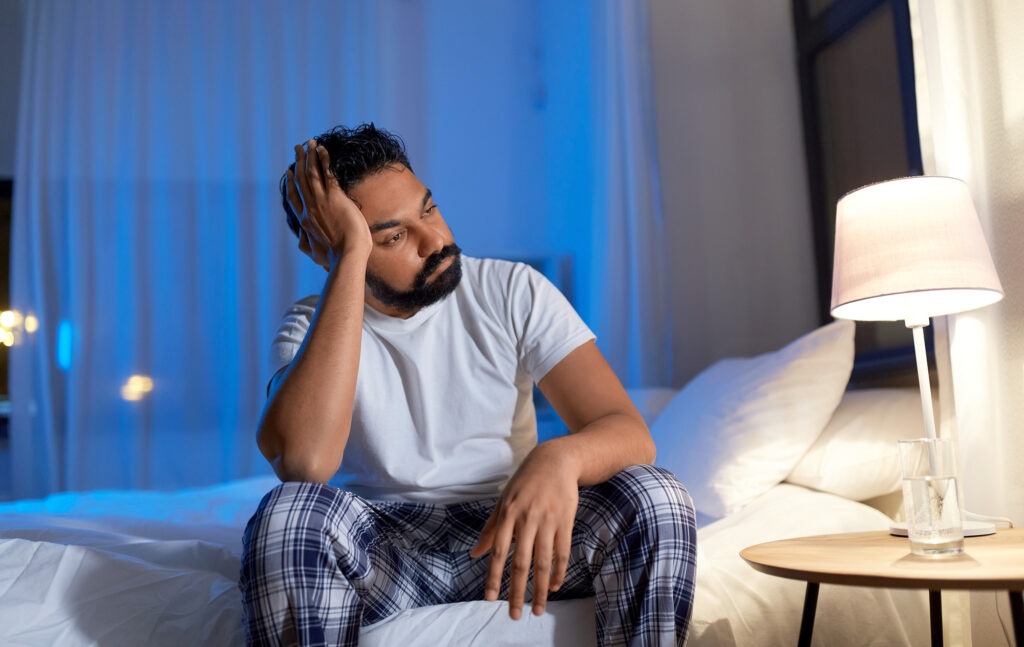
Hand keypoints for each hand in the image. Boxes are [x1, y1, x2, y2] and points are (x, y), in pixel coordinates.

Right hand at [286, 140, 371, 269]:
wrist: (347, 256)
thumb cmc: (335, 258)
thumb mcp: (315, 254)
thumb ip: (306, 245)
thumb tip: (301, 240)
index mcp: (304, 221)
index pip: (294, 198)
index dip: (291, 183)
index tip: (290, 171)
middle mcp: (310, 208)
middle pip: (301, 180)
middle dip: (300, 161)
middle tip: (298, 148)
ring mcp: (321, 201)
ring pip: (312, 173)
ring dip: (310, 155)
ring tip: (310, 142)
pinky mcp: (335, 197)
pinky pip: (327, 173)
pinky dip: (323, 160)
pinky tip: (322, 149)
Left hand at [469, 446, 579, 618]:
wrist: (555, 461)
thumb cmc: (525, 482)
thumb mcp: (504, 500)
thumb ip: (490, 528)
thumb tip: (474, 554)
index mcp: (508, 514)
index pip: (499, 552)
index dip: (494, 576)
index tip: (490, 598)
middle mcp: (527, 519)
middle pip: (521, 562)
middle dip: (517, 591)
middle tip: (514, 615)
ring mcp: (548, 521)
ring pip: (543, 562)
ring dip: (541, 589)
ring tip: (538, 609)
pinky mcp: (565, 521)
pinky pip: (562, 552)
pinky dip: (559, 572)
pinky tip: (554, 586)